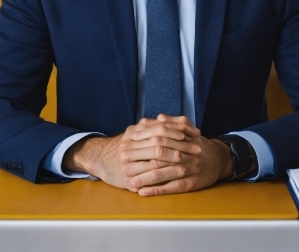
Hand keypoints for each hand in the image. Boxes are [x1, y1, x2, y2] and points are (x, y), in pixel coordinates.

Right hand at [62, 117, 203, 192]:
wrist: (100, 161)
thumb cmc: (124, 146)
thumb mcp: (135, 132)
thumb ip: (151, 126)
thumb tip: (171, 119)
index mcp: (133, 133)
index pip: (160, 129)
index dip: (178, 131)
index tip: (194, 134)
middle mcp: (129, 146)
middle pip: (160, 144)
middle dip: (181, 146)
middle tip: (198, 149)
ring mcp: (128, 163)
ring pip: (157, 161)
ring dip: (177, 162)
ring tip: (193, 162)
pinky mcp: (129, 179)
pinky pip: (151, 177)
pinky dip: (168, 175)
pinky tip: (180, 175)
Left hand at [129, 114, 233, 195]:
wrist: (218, 160)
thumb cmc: (198, 144)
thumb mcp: (189, 129)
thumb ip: (173, 122)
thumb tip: (159, 117)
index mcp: (184, 139)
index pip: (161, 136)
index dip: (145, 138)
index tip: (131, 140)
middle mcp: (186, 154)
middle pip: (160, 155)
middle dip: (141, 158)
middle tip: (125, 162)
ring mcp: (188, 170)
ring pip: (163, 174)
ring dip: (145, 178)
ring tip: (130, 180)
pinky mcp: (190, 184)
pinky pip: (170, 188)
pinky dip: (155, 190)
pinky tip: (143, 191)